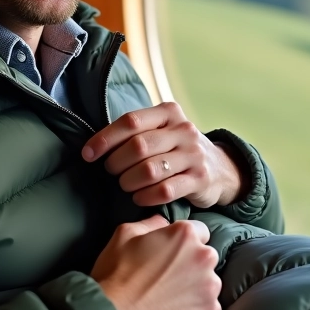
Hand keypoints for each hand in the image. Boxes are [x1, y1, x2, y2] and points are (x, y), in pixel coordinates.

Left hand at [82, 102, 243, 207]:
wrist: (221, 168)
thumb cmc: (178, 149)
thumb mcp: (163, 130)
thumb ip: (136, 132)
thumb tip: (94, 146)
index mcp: (169, 112)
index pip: (131, 121)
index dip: (105, 139)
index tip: (88, 154)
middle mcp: (184, 130)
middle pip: (138, 146)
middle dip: (116, 163)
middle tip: (111, 172)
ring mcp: (194, 155)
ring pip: (150, 170)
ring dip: (129, 181)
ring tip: (125, 185)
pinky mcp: (200, 179)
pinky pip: (165, 191)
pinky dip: (145, 196)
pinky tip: (139, 197)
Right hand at [91, 215, 221, 309]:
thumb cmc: (115, 275)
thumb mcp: (125, 235)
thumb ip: (152, 223)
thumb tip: (164, 222)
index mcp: (185, 234)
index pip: (199, 231)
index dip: (184, 243)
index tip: (171, 255)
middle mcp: (204, 257)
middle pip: (206, 257)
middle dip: (192, 264)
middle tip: (167, 278)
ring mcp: (210, 287)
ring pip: (209, 283)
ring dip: (196, 288)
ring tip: (169, 299)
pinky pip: (209, 308)